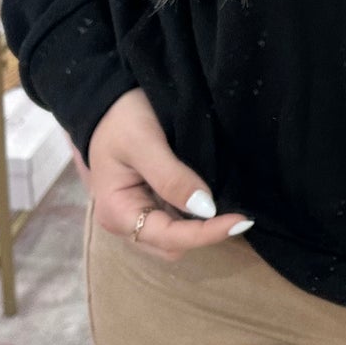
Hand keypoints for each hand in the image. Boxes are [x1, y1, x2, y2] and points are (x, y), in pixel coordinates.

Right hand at [88, 87, 253, 260]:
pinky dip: (196, 217)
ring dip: (202, 228)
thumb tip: (206, 209)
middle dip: (204, 235)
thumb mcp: (144, 142)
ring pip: (175, 238)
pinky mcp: (148, 202)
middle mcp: (125, 221)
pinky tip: (215, 203)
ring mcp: (136, 213)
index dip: (205, 234)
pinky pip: (175, 221)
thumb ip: (171, 177)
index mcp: (117, 211)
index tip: (239, 221)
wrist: (106, 98)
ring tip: (231, 210)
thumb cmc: (121, 118)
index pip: (167, 237)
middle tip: (240, 216)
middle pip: (171, 245)